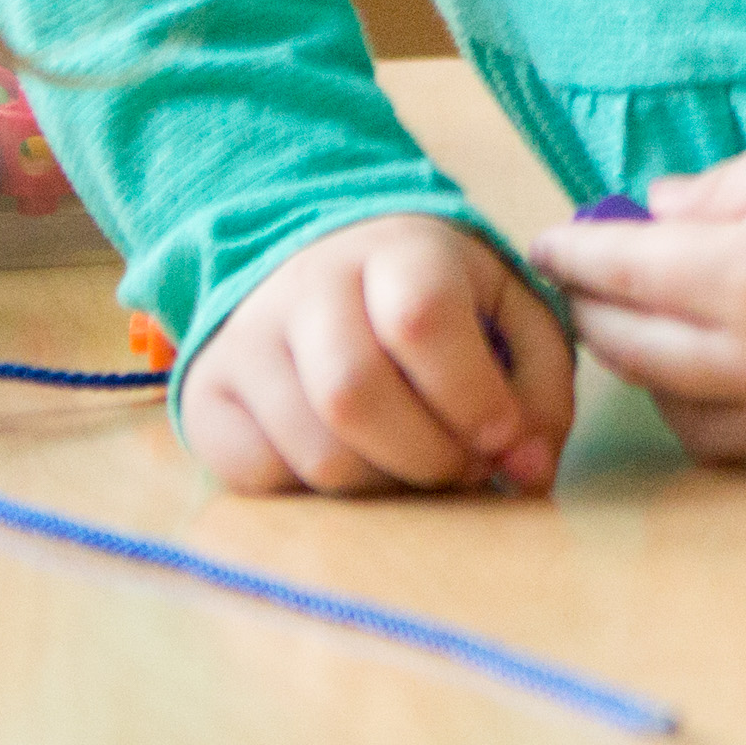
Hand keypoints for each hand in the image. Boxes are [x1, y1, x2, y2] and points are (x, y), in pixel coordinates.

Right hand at [183, 213, 573, 496]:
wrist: (320, 261)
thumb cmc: (432, 297)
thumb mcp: (507, 310)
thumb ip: (539, 383)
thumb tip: (531, 472)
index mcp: (396, 249)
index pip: (422, 320)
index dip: (472, 395)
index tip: (503, 436)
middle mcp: (307, 286)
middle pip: (356, 394)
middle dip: (429, 456)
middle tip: (465, 469)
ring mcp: (246, 339)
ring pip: (314, 449)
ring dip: (383, 484)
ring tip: (416, 467)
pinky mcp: (206, 394)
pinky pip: (261, 476)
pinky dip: (320, 495)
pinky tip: (355, 462)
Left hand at [532, 155, 745, 463]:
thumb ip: (721, 190)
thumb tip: (657, 209)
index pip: (628, 270)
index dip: (577, 256)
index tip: (547, 246)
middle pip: (634, 346)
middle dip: (590, 310)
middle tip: (574, 281)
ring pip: (669, 406)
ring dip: (634, 366)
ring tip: (630, 323)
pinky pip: (728, 439)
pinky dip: (692, 407)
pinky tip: (692, 372)